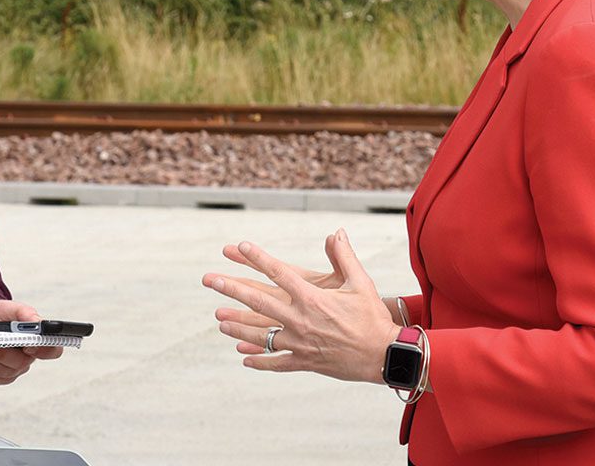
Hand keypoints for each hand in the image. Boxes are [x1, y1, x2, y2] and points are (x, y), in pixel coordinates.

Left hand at [0, 300, 62, 384]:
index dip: (44, 350)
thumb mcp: (10, 307)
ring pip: (2, 372)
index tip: (29, 345)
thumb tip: (37, 323)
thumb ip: (25, 314)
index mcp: (37, 339)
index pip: (52, 350)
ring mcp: (14, 370)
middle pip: (20, 363)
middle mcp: (28, 358)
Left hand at [202, 228, 399, 383]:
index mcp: (312, 298)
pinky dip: (259, 360)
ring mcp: (300, 343)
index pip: (279, 273)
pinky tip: (244, 357)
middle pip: (259, 302)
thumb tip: (337, 232)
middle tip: (211, 281)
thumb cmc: (372, 317)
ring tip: (219, 320)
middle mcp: (301, 319)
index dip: (258, 258)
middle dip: (233, 290)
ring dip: (237, 326)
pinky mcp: (305, 362)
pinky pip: (276, 362)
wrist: (383, 355)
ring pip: (261, 334)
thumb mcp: (360, 283)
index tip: (240, 246)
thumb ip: (344, 257)